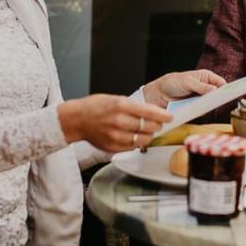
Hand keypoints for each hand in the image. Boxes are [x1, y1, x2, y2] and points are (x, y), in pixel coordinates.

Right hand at [58, 95, 172, 151]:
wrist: (76, 120)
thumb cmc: (94, 107)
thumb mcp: (115, 99)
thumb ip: (133, 107)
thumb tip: (153, 112)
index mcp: (120, 105)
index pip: (149, 112)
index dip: (163, 115)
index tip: (170, 117)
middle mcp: (118, 121)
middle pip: (148, 127)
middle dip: (157, 125)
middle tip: (158, 123)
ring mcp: (115, 136)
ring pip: (142, 139)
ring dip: (149, 135)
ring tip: (147, 131)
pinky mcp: (112, 147)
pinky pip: (132, 147)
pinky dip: (137, 142)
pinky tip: (135, 137)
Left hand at [142, 69, 226, 107]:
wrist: (158, 95)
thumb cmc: (172, 83)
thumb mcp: (187, 82)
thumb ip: (201, 86)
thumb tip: (215, 90)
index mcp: (206, 77)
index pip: (220, 82)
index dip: (226, 88)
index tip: (229, 94)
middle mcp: (205, 88)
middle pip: (218, 94)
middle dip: (219, 98)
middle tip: (220, 101)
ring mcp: (201, 99)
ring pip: (211, 103)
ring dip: (211, 105)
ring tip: (210, 105)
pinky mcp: (196, 108)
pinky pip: (202, 110)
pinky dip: (202, 111)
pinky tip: (202, 110)